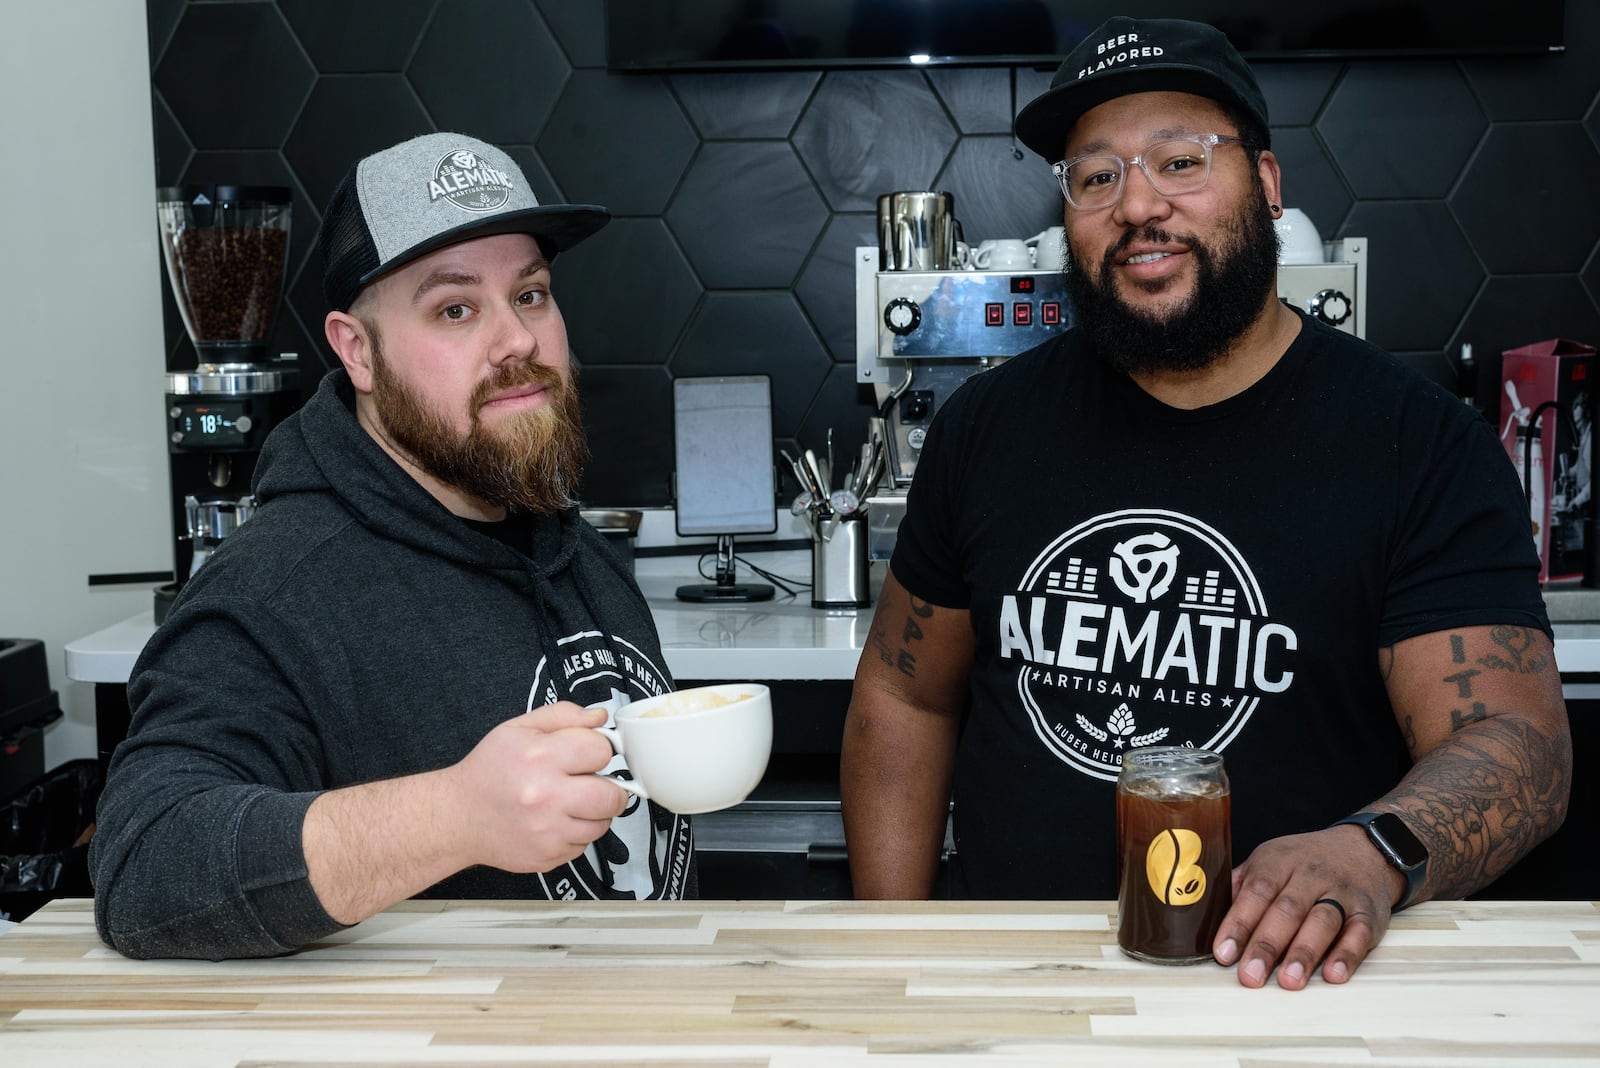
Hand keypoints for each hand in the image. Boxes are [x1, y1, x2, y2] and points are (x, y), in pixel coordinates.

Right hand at [440, 701, 629, 873]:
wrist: (458, 816)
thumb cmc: (488, 771)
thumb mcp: (518, 728)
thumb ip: (563, 716)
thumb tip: (599, 718)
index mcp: (541, 757)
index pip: (601, 751)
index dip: (599, 750)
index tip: (589, 755)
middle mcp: (546, 796)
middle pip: (613, 796)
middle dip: (609, 787)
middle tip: (591, 783)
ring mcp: (548, 832)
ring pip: (602, 824)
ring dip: (594, 813)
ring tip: (569, 802)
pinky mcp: (547, 856)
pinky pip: (583, 845)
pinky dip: (575, 833)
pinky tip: (555, 821)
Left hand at [1212, 825, 1405, 989]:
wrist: (1364, 848)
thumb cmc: (1305, 861)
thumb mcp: (1270, 859)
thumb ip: (1241, 885)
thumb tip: (1207, 912)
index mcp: (1278, 860)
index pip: (1255, 892)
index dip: (1238, 923)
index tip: (1223, 953)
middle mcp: (1310, 875)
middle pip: (1286, 910)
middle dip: (1266, 945)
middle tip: (1250, 975)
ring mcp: (1342, 892)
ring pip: (1322, 922)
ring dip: (1304, 953)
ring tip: (1288, 981)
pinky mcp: (1369, 913)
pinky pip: (1359, 933)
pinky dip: (1347, 955)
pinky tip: (1334, 974)